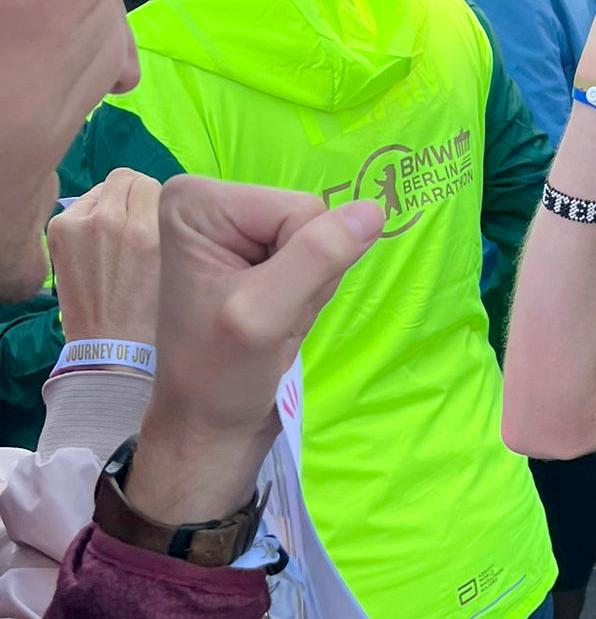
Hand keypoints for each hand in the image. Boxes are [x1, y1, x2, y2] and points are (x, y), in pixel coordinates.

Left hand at [46, 170, 160, 342]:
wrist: (112, 343)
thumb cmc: (152, 310)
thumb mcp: (174, 264)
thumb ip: (165, 224)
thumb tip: (152, 196)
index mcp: (146, 231)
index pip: (151, 183)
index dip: (157, 199)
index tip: (158, 219)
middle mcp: (111, 221)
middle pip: (124, 178)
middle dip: (133, 195)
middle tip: (137, 222)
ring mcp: (80, 225)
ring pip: (101, 190)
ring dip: (110, 205)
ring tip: (115, 239)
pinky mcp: (59, 231)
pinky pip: (80, 207)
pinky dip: (89, 218)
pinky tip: (97, 246)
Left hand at [127, 176, 382, 525]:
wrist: (209, 418)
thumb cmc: (223, 373)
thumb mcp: (268, 314)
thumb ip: (318, 257)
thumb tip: (375, 209)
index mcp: (197, 200)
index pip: (301, 208)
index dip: (302, 260)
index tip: (267, 302)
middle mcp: (212, 200)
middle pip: (310, 216)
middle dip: (307, 270)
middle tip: (273, 313)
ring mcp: (234, 223)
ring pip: (319, 236)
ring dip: (309, 284)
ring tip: (274, 316)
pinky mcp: (253, 247)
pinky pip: (315, 252)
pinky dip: (308, 290)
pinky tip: (278, 313)